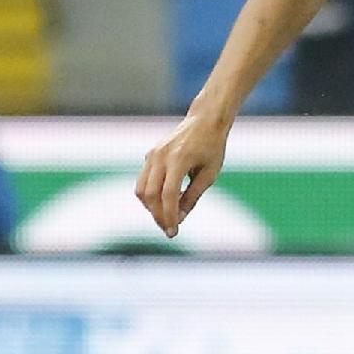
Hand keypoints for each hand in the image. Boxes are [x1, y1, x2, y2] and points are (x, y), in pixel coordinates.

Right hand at [135, 113, 228, 238]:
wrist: (204, 121)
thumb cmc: (212, 147)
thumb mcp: (209, 174)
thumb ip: (193, 196)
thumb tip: (179, 218)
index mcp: (179, 159)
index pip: (168, 194)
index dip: (169, 215)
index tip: (174, 232)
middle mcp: (161, 156)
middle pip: (150, 194)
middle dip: (158, 215)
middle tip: (170, 229)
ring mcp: (152, 155)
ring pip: (141, 189)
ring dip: (151, 208)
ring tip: (166, 218)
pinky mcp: (150, 155)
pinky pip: (143, 181)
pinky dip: (150, 196)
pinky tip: (164, 202)